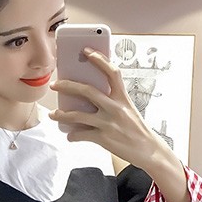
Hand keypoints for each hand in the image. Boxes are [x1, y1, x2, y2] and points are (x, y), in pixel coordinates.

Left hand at [49, 47, 164, 169]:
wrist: (148, 150)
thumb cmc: (137, 129)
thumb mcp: (128, 109)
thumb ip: (112, 101)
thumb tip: (89, 97)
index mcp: (123, 98)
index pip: (112, 73)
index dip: (99, 60)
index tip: (87, 51)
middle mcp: (115, 108)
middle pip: (87, 91)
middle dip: (67, 86)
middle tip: (55, 84)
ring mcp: (108, 123)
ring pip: (78, 115)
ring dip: (62, 114)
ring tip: (53, 114)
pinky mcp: (103, 138)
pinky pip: (81, 134)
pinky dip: (73, 135)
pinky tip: (70, 135)